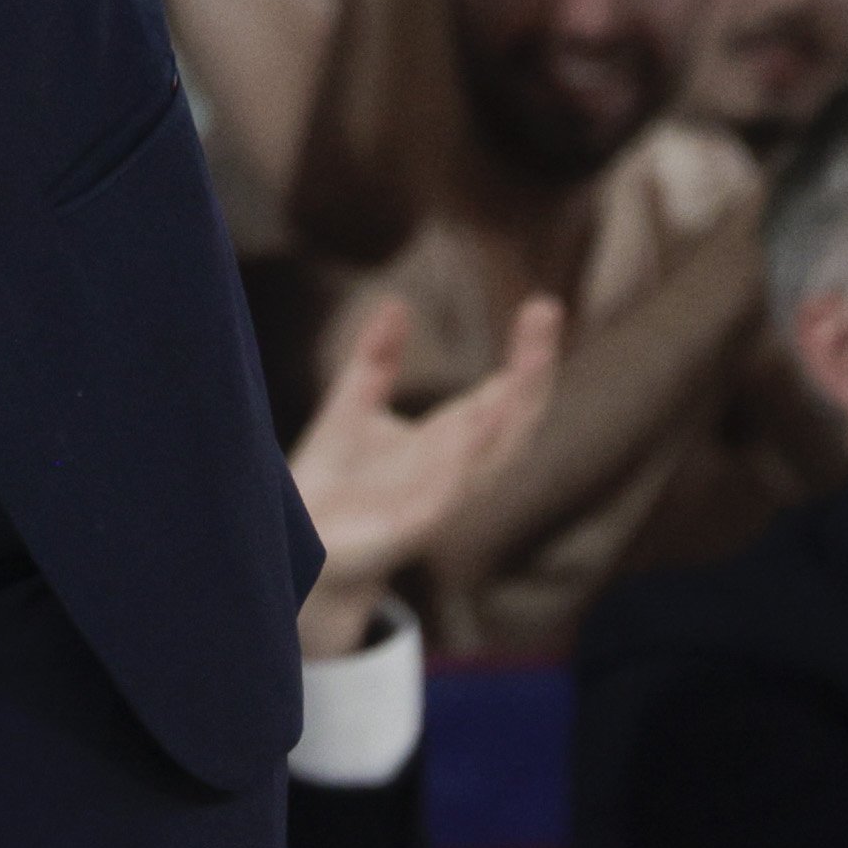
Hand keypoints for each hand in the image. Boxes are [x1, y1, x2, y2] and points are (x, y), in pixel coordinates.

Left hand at [290, 291, 562, 658]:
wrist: (301, 544)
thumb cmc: (335, 480)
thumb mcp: (354, 405)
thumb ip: (378, 358)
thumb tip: (397, 303)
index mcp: (449, 439)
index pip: (503, 393)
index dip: (528, 353)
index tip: (544, 306)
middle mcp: (457, 468)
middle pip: (512, 418)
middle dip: (533, 370)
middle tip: (546, 315)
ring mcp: (441, 499)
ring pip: (493, 458)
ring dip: (510, 413)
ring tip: (527, 364)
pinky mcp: (413, 527)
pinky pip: (449, 494)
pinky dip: (466, 463)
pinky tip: (477, 426)